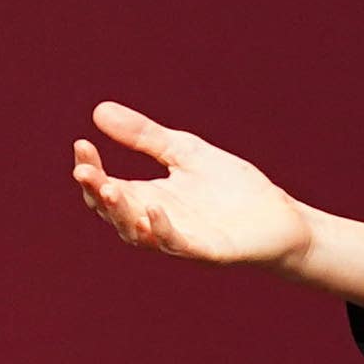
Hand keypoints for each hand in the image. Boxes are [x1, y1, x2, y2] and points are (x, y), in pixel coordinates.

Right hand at [72, 100, 312, 268]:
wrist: (281, 218)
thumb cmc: (232, 188)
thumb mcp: (185, 152)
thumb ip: (145, 136)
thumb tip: (98, 111)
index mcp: (149, 198)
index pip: (107, 188)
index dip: (91, 170)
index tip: (81, 143)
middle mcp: (158, 223)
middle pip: (115, 212)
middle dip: (97, 193)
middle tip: (84, 171)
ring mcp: (182, 240)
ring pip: (139, 234)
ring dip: (122, 213)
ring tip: (110, 187)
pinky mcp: (209, 252)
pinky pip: (179, 245)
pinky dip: (163, 229)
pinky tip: (153, 208)